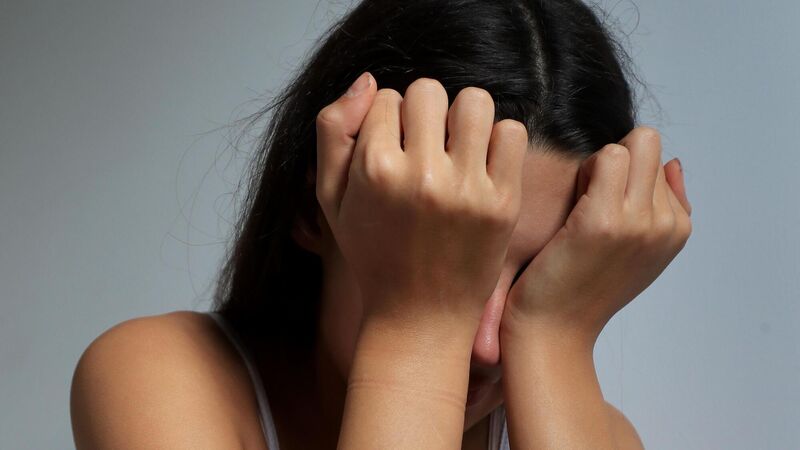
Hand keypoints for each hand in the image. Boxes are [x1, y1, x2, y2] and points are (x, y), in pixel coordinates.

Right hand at [315, 74, 528, 328]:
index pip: (388, 98)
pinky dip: (498, 140)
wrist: (419, 315)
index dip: (389, 120)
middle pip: (428, 90)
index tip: (393, 150)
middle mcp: (421, 175)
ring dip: (463, 117)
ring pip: (474, 101)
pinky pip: (511, 133)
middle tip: (425, 144)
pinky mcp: (503, 202)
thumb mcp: (330, 199)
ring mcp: (466, 189)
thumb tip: (369, 81)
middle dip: (424, 111)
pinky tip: (481, 164)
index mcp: (374, 170)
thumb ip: (332, 132)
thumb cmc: (373, 254)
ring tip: (456, 146)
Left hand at [501, 126, 692, 343]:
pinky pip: (607, 157)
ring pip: (630, 146)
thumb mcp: (638, 253)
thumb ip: (663, 208)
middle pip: (647, 145)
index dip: (624, 175)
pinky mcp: (604, 220)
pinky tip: (567, 204)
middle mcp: (666, 224)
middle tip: (589, 195)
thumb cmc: (582, 289)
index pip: (658, 161)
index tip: (603, 208)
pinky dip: (583, 169)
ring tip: (578, 202)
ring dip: (597, 163)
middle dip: (616, 158)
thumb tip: (673, 162)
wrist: (553, 331)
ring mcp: (639, 222)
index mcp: (677, 229)